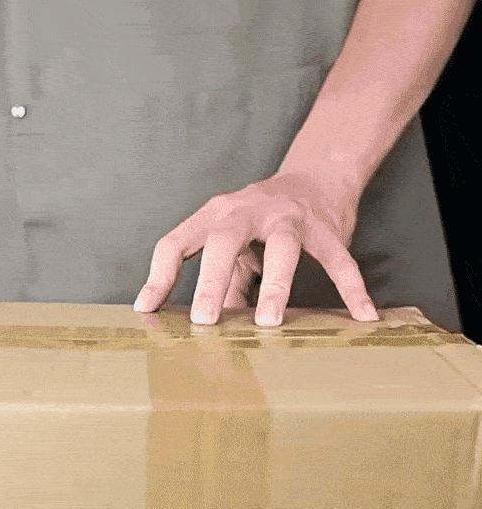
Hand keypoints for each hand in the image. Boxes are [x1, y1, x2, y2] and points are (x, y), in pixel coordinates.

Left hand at [133, 171, 379, 325]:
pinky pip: (338, 261)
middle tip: (203, 320)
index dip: (159, 275)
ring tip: (268, 322)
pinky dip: (352, 289)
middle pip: (223, 239)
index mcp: (215, 216)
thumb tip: (203, 331)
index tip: (146, 309)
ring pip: (282, 247)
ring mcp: (288, 217)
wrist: (317, 176)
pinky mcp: (325, 229)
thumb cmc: (262, 223)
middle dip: (211, 280)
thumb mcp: (235, 247)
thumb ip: (220, 285)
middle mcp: (247, 210)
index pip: (176, 241)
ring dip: (275, 285)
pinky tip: (362, 316)